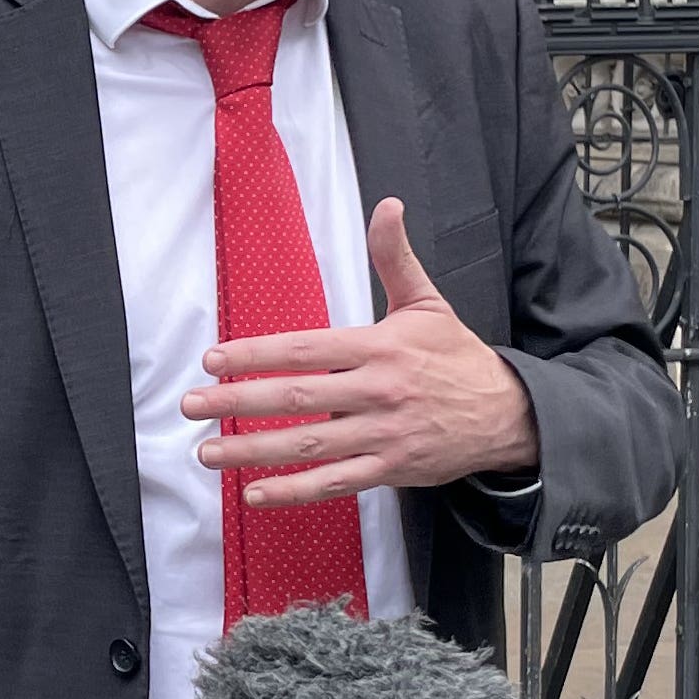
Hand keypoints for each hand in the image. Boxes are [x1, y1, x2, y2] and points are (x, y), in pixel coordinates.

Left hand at [182, 197, 536, 505]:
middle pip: (297, 398)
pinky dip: (293, 492)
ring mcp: (382, 434)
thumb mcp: (427, 303)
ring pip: (308, 445)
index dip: (257, 355)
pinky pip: (334, 484)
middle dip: (239, 402)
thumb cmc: (457, 356)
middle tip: (192, 405)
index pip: (305, 349)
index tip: (214, 360)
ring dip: (253, 451)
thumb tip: (388, 205)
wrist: (506, 413)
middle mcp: (377, 392)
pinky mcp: (389, 469)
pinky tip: (254, 494)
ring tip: (208, 452)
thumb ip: (395, 257)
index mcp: (379, 348)